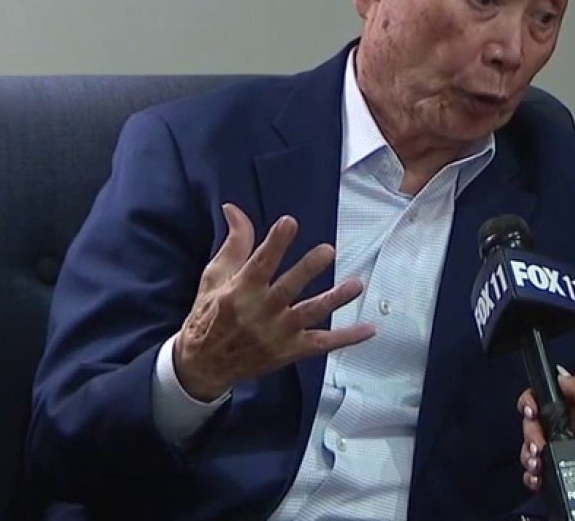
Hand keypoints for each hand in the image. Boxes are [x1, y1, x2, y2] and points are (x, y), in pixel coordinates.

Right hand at [174, 203, 375, 400]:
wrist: (204, 366)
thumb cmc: (211, 314)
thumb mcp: (215, 276)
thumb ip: (234, 242)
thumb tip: (234, 208)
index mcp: (240, 291)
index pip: (260, 264)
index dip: (275, 243)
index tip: (289, 223)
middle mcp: (260, 313)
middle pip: (288, 288)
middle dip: (308, 269)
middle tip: (328, 250)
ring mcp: (277, 334)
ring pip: (310, 314)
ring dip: (334, 299)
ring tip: (357, 284)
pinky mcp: (290, 351)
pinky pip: (322, 344)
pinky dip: (347, 338)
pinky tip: (369, 329)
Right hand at [516, 371, 574, 494]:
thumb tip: (559, 373)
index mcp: (572, 412)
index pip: (541, 400)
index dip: (530, 403)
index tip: (531, 412)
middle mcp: (561, 430)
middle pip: (530, 425)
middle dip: (530, 435)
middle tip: (539, 447)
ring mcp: (557, 453)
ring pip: (528, 449)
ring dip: (528, 457)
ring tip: (538, 466)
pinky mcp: (555, 474)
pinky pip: (533, 473)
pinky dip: (531, 476)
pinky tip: (538, 479)